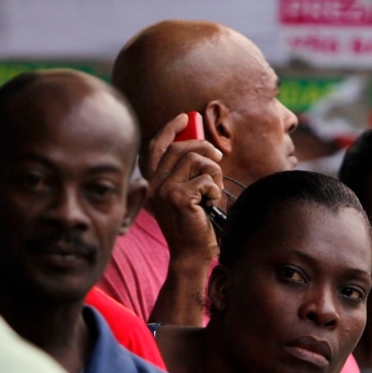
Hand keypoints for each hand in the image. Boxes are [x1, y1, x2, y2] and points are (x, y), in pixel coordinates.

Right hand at [143, 113, 224, 258]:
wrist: (190, 255)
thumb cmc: (192, 225)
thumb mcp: (184, 195)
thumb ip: (185, 172)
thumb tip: (200, 145)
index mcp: (153, 183)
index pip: (156, 147)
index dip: (170, 129)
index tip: (185, 117)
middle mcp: (154, 185)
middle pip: (181, 148)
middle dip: (205, 149)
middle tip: (218, 158)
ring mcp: (165, 191)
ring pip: (196, 160)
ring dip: (214, 172)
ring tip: (214, 190)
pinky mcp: (180, 198)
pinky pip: (206, 178)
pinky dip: (215, 189)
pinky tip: (211, 203)